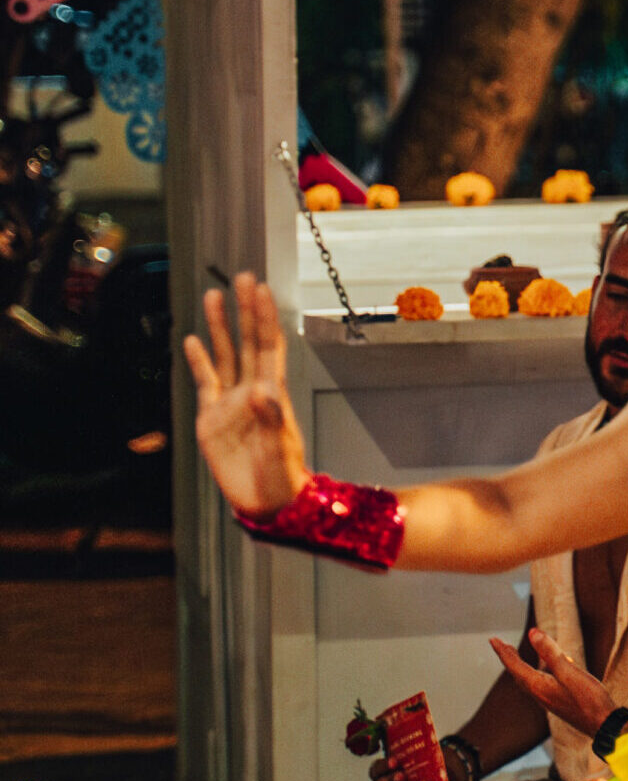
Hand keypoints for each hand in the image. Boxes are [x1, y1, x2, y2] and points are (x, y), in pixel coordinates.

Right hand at [182, 274, 310, 516]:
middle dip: (245, 310)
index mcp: (273, 394)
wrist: (267, 502)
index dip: (265, 317)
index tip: (262, 289)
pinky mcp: (212, 418)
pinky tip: (192, 341)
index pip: (268, 346)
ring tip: (213, 296)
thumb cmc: (281, 478)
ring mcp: (231, 403)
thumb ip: (270, 421)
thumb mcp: (277, 450)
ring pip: (225, 356)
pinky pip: (206, 383)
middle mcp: (252, 392)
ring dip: (220, 327)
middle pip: (248, 342)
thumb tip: (263, 391)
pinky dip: (199, 361)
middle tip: (243, 277)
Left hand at [490, 627, 617, 737]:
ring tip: (518, 656)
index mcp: (539, 686)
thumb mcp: (569, 671)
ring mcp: (550, 700)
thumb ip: (550, 652)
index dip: (503, 651)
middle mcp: (540, 695)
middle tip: (501, 646)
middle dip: (509, 659)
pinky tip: (547, 671)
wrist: (603, 725)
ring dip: (521, 667)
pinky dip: (536, 673)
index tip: (492, 640)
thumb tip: (533, 633)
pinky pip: (541, 685)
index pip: (515, 665)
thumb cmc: (589, 699)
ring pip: (529, 681)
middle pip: (518, 674)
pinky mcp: (559, 703)